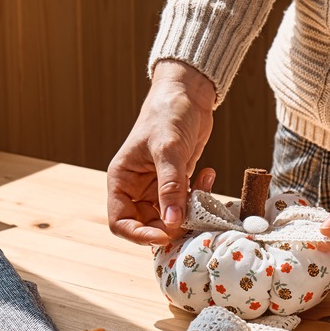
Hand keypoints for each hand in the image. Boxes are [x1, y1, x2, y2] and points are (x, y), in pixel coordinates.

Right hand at [107, 60, 216, 245]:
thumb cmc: (168, 115)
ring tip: (203, 188)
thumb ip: (171, 187)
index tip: (165, 235)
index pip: (120, 222)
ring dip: (190, 211)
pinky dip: (200, 197)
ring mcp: (158, 188)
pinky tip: (208, 175)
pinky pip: (188, 203)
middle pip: (148, 226)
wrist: (188, 95)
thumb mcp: (168, 150)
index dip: (140, 235)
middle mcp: (137, 188)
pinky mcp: (179, 184)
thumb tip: (172, 222)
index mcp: (122, 180)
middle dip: (171, 226)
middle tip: (192, 215)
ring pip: (171, 218)